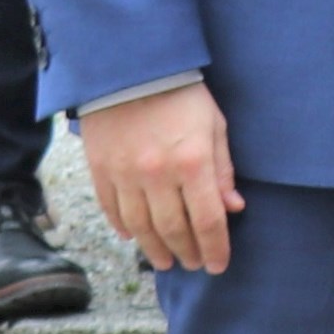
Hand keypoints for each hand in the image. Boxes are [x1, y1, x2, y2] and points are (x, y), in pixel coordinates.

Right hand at [83, 80, 243, 274]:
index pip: (207, 220)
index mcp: (192, 162)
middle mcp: (158, 174)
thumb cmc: (181, 95)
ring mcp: (125, 174)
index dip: (215, 247)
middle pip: (173, 229)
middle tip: (194, 265)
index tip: (218, 264)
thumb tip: (233, 207)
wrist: (131, 69)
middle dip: (187, 253)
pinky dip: (123, 227)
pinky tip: (133, 237)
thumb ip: (223, 169)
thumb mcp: (215, 126)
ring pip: (140, 226)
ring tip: (165, 261)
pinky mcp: (100, 169)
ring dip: (154, 249)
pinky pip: (111, 208)